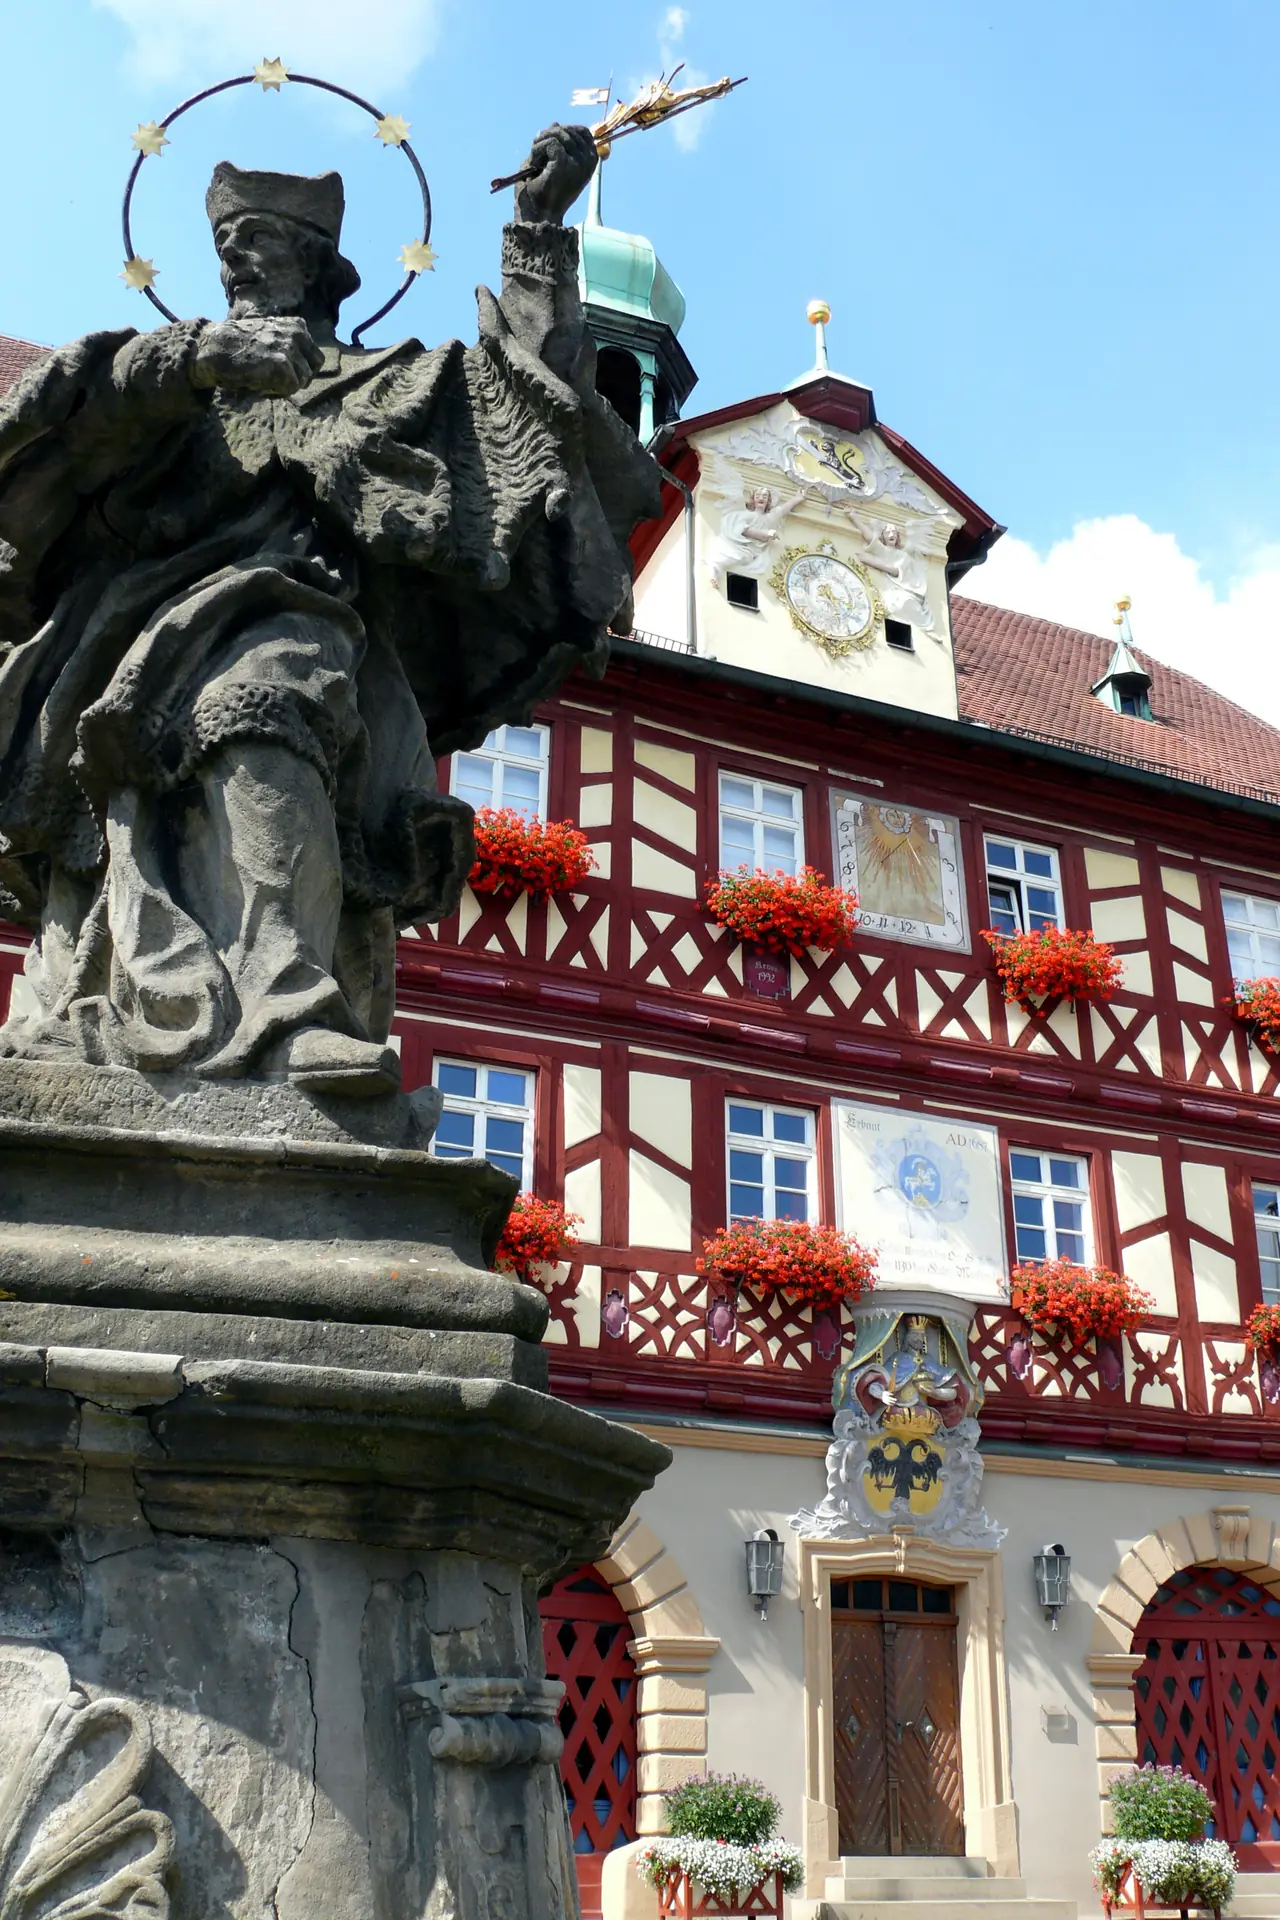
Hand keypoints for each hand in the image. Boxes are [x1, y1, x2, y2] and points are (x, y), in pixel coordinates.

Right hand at [190, 317, 324, 396]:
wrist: (215, 346)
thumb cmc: (239, 345)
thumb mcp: (270, 335)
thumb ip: (290, 345)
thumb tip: (308, 370)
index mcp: (296, 326)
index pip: (315, 356)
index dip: (301, 369)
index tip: (283, 372)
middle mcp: (297, 334)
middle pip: (314, 369)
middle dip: (298, 378)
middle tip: (276, 380)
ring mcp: (290, 348)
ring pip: (302, 380)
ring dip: (284, 385)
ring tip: (264, 378)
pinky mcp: (282, 365)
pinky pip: (290, 389)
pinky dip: (275, 391)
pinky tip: (259, 382)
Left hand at [514, 123, 597, 224]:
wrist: (537, 216)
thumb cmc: (542, 193)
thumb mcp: (549, 161)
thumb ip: (554, 142)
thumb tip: (556, 123)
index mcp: (590, 162)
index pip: (582, 131)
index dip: (562, 131)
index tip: (548, 146)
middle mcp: (589, 161)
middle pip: (568, 128)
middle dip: (548, 136)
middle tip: (537, 156)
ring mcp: (579, 163)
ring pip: (557, 132)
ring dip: (540, 143)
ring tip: (535, 162)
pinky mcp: (566, 163)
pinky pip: (549, 141)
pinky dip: (536, 150)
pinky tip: (534, 165)